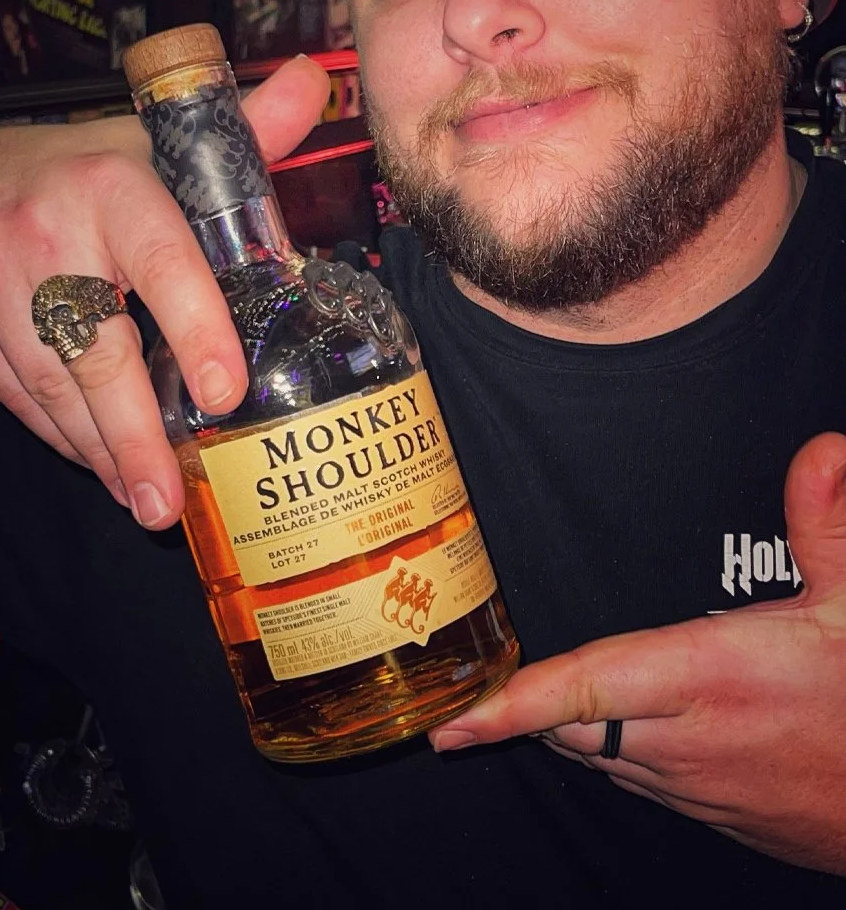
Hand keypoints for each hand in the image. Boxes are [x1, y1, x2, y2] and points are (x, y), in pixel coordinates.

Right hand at [0, 57, 329, 527]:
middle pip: (94, 351)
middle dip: (135, 433)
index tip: (225, 394)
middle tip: (171, 498)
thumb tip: (310, 83)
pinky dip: (63, 437)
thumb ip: (243, 131)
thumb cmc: (84, 169)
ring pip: (52, 386)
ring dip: (102, 451)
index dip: (195, 328)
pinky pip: (18, 394)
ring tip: (147, 501)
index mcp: (111, 188)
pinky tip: (103, 466)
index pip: (161, 262)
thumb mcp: (159, 142)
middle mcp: (47, 238)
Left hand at [430, 432, 845, 875]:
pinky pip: (632, 781)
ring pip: (596, 756)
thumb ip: (827, 523)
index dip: (514, 704)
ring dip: (569, 721)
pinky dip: (610, 749)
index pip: (588, 688)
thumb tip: (825, 450)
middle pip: (570, 723)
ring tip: (541, 689)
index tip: (455, 721)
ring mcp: (691, 789)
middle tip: (486, 673)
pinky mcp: (705, 813)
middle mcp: (685, 741)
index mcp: (710, 680)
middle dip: (529, 698)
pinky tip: (622, 721)